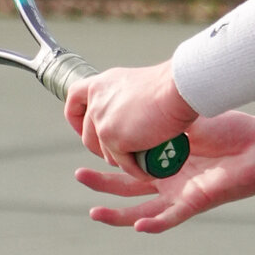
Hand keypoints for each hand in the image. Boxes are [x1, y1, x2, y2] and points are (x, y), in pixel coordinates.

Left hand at [63, 62, 195, 172]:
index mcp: (101, 84)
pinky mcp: (114, 139)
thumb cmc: (171, 86)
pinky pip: (123, 164)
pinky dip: (137, 170)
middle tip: (123, 153)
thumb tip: (129, 115)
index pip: (75, 99)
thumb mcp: (139, 85)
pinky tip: (151, 170)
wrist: (179, 89)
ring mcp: (102, 122)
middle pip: (87, 134)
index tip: (84, 128)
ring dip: (123, 161)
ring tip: (143, 160)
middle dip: (102, 149)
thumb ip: (127, 100)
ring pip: (106, 153)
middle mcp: (96, 102)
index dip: (76, 118)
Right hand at [74, 109, 254, 232]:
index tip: (86, 147)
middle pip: (126, 190)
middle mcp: (167, 182)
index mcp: (163, 162)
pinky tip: (138, 226)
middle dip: (101, 185)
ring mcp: (179, 195)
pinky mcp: (195, 203)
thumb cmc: (228, 130)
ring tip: (95, 212)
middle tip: (79, 175)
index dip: (105, 162)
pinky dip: (154, 225)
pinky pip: (171, 219)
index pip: (126, 167)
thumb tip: (135, 98)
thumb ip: (161, 117)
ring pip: (141, 212)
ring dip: (118, 215)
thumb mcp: (186, 120)